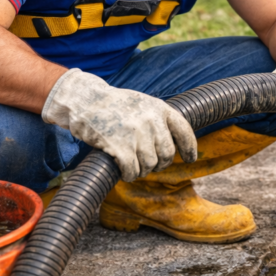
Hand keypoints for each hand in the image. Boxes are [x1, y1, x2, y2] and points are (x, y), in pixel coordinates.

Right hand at [42, 69, 196, 181]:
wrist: (85, 101)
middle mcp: (151, 121)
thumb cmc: (113, 104)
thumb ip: (157, 119)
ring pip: (149, 165)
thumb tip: (173, 144)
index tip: (191, 158)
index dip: (190, 148)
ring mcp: (136, 135)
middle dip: (160, 164)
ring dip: (142, 170)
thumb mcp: (141, 102)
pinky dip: (129, 175)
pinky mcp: (120, 148)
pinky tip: (124, 171)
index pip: (184, 131)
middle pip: (167, 154)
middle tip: (149, 165)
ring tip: (133, 165)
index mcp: (159, 108)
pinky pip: (132, 171)